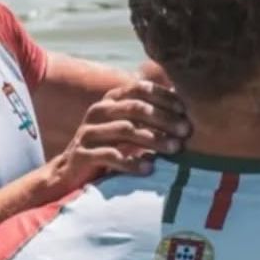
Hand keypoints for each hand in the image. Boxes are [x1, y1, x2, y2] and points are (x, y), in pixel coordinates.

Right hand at [42, 79, 189, 193]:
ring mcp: (89, 132)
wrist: (72, 171)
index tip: (185, 110)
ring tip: (175, 149)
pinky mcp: (83, 153)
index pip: (139, 89)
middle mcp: (98, 111)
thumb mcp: (128, 126)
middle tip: (186, 131)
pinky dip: (132, 163)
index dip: (164, 97)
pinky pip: (111, 156)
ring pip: (126, 130)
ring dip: (154, 139)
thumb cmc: (110, 146)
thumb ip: (148, 114)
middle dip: (165, 119)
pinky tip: (150, 168)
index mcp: (111, 100)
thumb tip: (186, 104)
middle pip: (136, 108)